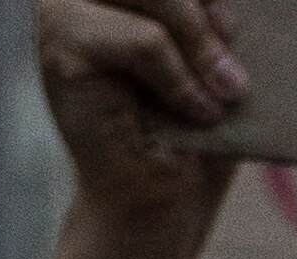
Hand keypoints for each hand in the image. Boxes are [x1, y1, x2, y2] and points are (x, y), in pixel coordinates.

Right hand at [32, 0, 243, 232]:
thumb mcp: (221, 52)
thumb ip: (218, 10)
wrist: (164, 200)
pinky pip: (142, 39)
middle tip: (236, 71)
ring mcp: (65, 6)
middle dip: (205, 12)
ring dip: (197, 42)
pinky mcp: (60, 43)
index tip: (228, 21)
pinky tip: (197, 111)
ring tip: (223, 92)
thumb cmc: (199, 127)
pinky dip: (179, 77)